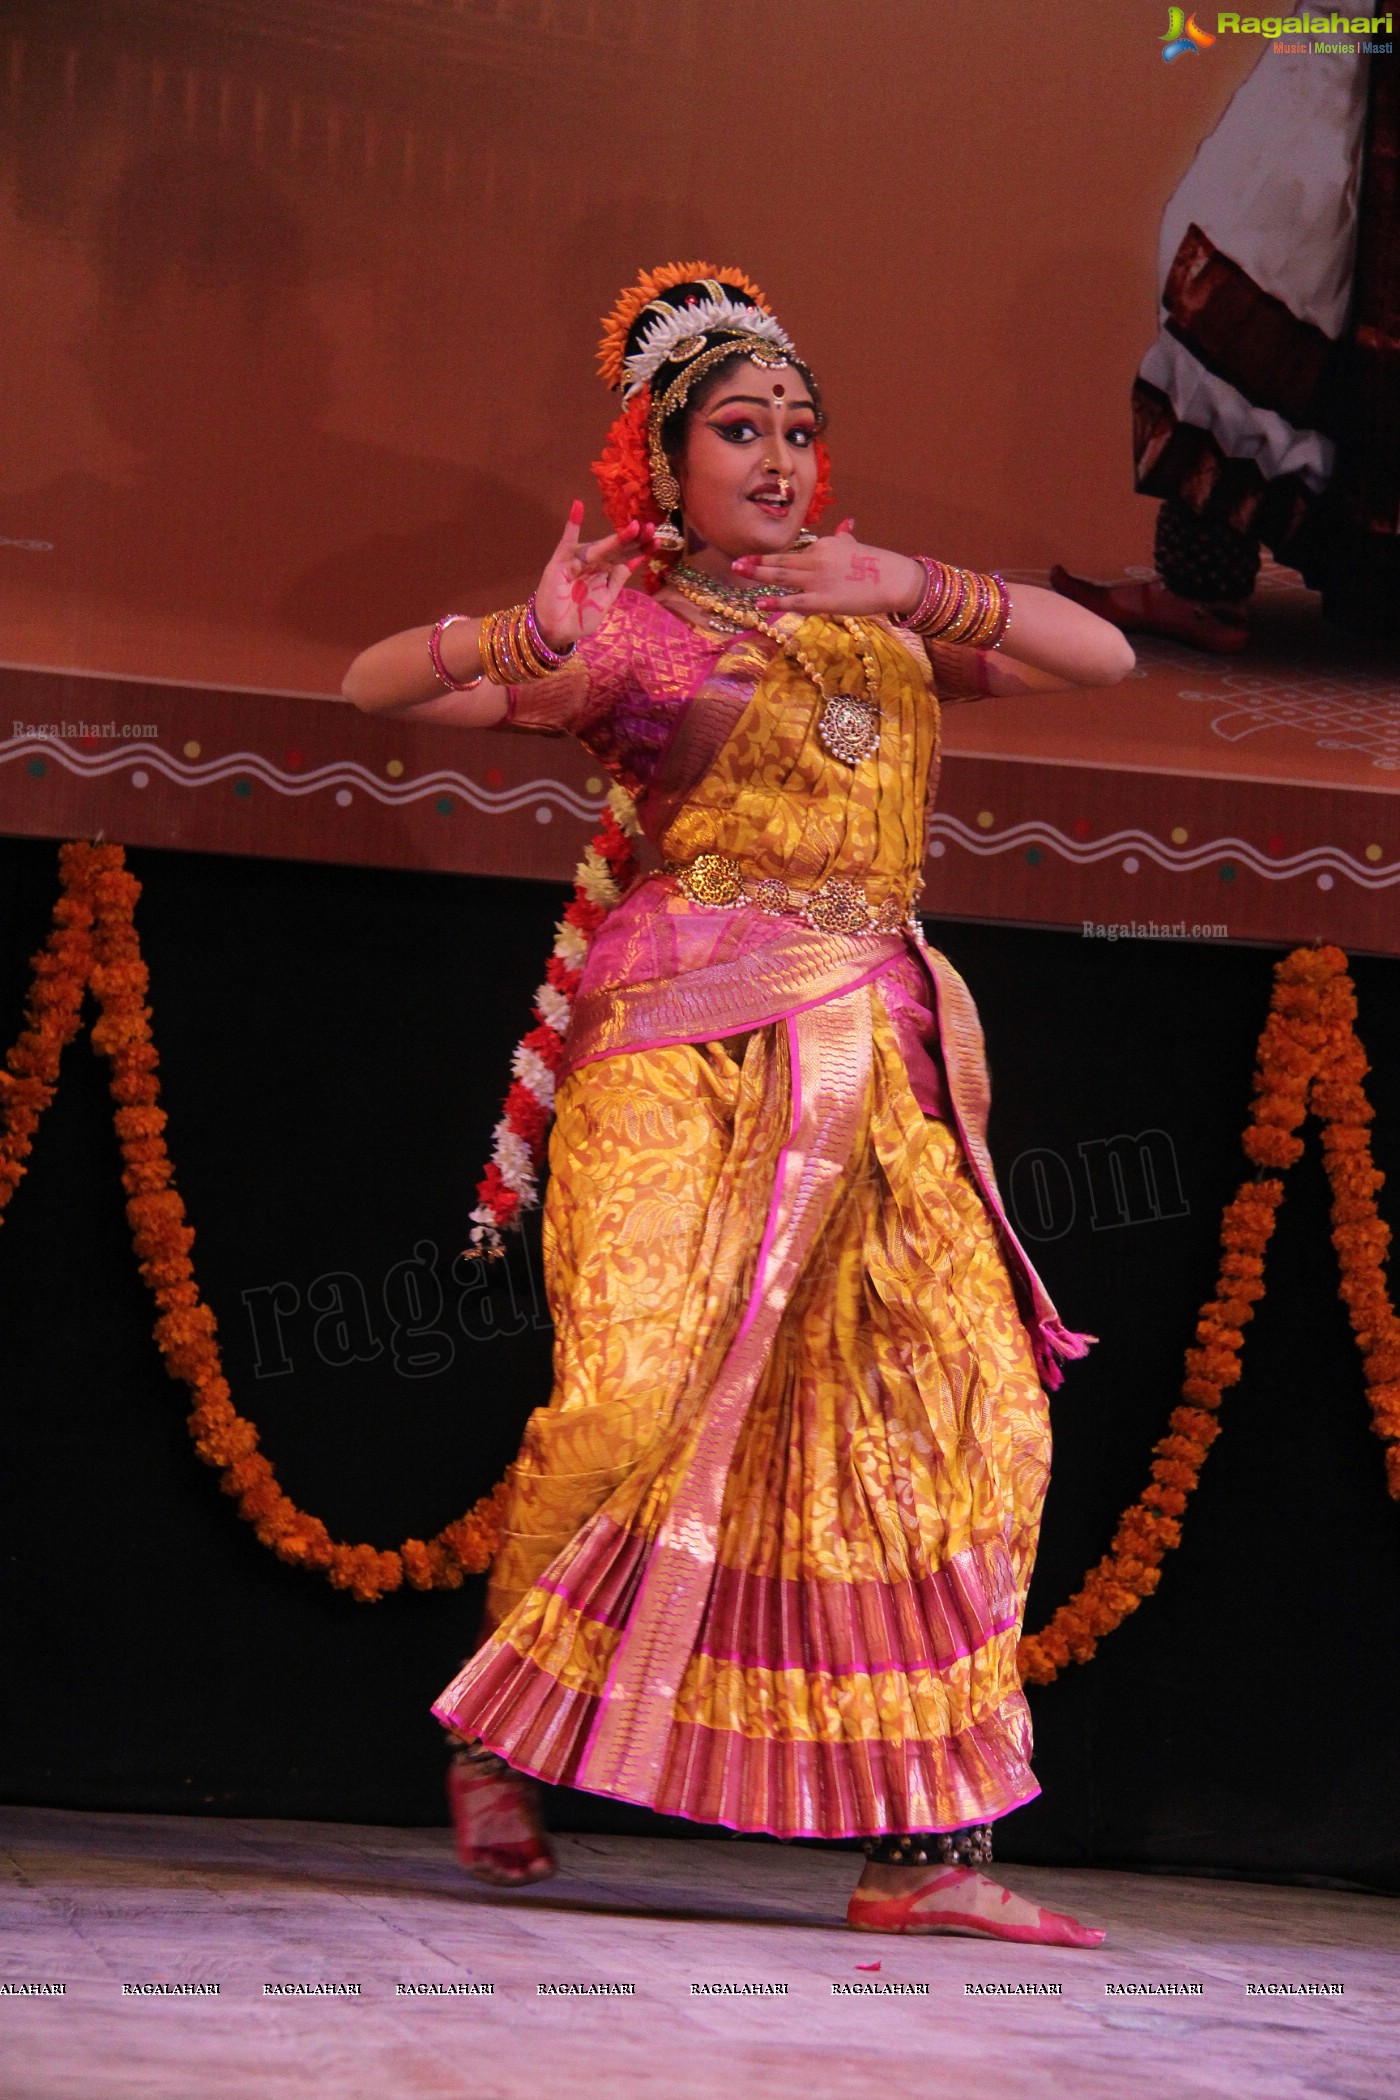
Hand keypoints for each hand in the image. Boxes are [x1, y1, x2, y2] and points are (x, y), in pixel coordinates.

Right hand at [533, 501, 647, 651]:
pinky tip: (578, 506)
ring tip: (634, 528)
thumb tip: (636, 559)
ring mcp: (577, 561)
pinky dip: (571, 525)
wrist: (556, 632)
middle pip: (615, 549)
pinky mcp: (560, 563)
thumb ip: (618, 578)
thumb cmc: (580, 618)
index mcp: (604, 571)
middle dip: (633, 541)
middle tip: (651, 529)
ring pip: (599, 548)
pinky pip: (566, 542)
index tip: (657, 541)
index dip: (640, 548)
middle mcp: (592, 563)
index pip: (625, 557)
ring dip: (616, 538)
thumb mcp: (606, 598)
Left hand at [731, 520, 923, 618]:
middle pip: (780, 561)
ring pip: (781, 576)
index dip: (774, 558)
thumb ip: (845, 537)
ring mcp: (816, 580)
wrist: (894, 580)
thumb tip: (846, 524)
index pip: (795, 552)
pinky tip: (760, 603)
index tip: (758, 559)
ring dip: (758, 574)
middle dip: (756, 562)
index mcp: (823, 545)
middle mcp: (815, 559)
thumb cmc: (878, 564)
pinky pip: (793, 600)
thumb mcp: (857, 545)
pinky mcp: (821, 600)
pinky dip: (775, 601)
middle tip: (736, 564)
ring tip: (739, 572)